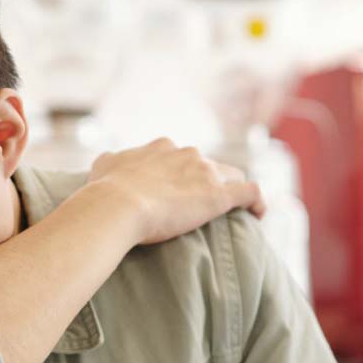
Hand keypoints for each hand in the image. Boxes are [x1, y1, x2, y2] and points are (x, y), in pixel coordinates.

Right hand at [85, 138, 265, 246]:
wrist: (118, 205)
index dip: (182, 173)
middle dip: (206, 182)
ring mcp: (205, 172)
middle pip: (207, 165)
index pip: (180, 156)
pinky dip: (257, 202)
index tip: (178, 191)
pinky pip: (250, 194)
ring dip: (233, 190)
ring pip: (231, 176)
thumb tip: (108, 161)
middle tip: (199, 206)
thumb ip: (110, 161)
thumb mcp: (103, 166)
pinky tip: (259, 215)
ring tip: (234, 211)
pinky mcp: (218, 195)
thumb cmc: (106, 190)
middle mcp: (186, 153)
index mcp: (161, 147)